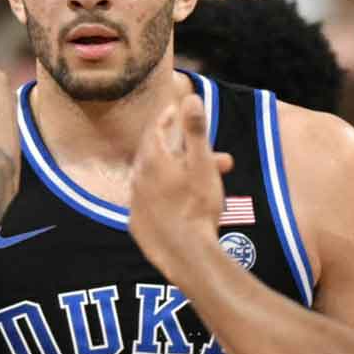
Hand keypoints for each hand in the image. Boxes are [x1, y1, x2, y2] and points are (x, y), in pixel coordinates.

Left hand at [128, 93, 233, 282]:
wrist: (186, 255)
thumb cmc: (197, 207)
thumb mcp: (201, 165)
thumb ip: (195, 131)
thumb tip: (191, 98)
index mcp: (151, 160)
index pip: (154, 129)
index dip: (168, 118)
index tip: (177, 111)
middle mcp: (137, 179)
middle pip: (159, 156)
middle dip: (187, 153)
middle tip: (218, 160)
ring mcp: (135, 203)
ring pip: (156, 180)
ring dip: (179, 177)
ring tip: (205, 184)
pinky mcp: (138, 225)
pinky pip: (150, 203)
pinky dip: (165, 198)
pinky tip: (183, 205)